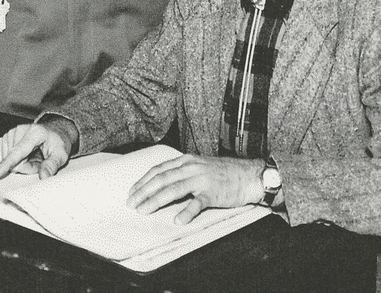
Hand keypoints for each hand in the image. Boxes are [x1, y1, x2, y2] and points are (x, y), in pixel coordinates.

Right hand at [0, 123, 72, 180]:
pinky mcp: (8, 136)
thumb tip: (44, 176)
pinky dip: (17, 160)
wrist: (55, 131)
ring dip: (22, 164)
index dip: (8, 164)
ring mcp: (13, 132)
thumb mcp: (61, 155)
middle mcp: (21, 129)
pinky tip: (27, 154)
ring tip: (34, 156)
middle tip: (40, 161)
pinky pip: (8, 157)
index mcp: (36, 133)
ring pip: (10, 161)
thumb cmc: (57, 142)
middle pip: (15, 161)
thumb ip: (52, 165)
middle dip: (27, 167)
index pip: (19, 152)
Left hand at [126, 154, 263, 223]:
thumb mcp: (199, 167)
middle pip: (162, 179)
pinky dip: (186, 211)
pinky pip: (197, 203)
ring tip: (145, 211)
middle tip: (132, 204)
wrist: (248, 175)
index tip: (131, 192)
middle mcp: (191, 167)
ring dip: (157, 200)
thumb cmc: (223, 173)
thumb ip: (182, 173)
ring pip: (174, 189)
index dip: (143, 181)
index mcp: (186, 160)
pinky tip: (177, 220)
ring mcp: (202, 179)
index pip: (159, 170)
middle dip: (144, 192)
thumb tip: (161, 186)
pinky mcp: (213, 193)